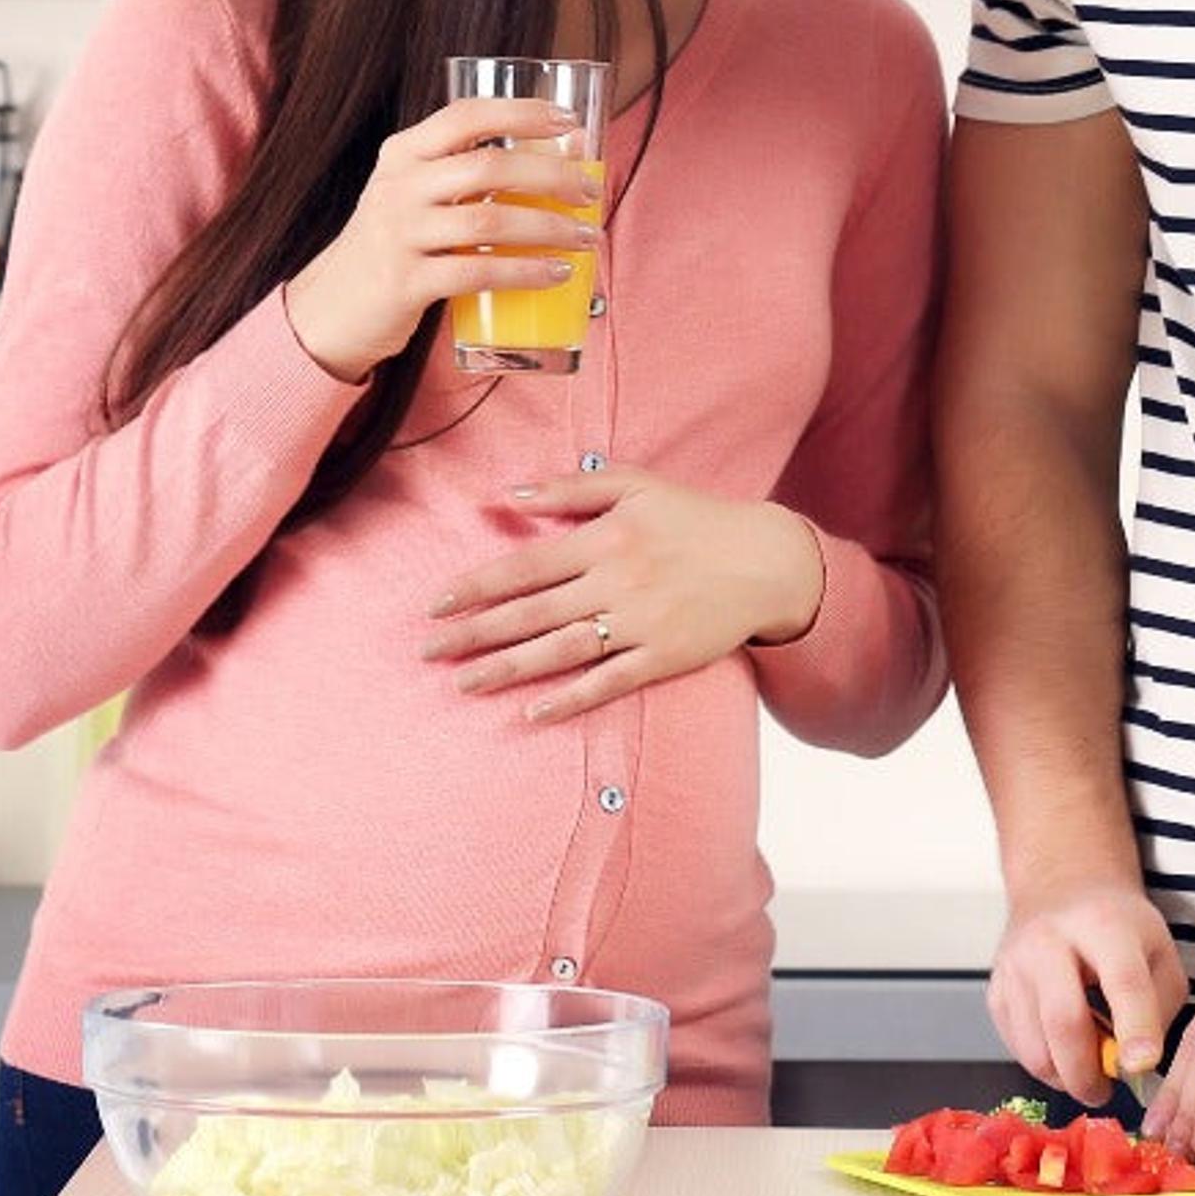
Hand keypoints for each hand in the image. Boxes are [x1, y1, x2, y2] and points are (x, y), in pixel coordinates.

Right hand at [281, 94, 602, 382]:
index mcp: (402, 153)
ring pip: (490, 219)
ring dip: (549, 227)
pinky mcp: (405, 282)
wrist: (328, 310)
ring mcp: (398, 234)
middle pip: (489, 166)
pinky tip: (556, 274)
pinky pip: (478, 271)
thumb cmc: (391, 246)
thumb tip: (553, 164)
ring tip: (586, 237)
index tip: (568, 121)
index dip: (522, 112)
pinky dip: (525, 271)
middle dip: (552, 176)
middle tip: (590, 192)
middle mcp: (397, 186)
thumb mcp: (411, 196)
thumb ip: (461, 175)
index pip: (465, 115)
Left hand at [419, 466, 823, 723]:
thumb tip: (507, 494)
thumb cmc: (693, 518)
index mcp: (605, 538)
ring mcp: (640, 623)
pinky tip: (533, 711)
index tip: (434, 605)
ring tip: (464, 682)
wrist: (765, 560)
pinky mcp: (663, 657)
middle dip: (474, 632)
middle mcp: (617, 581)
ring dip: (508, 668)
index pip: (525, 565)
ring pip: (561, 649)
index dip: (476, 586)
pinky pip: (609, 681)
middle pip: (531, 612)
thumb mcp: (635, 484)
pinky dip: (571, 697)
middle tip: (429, 651)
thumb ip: (569, 488)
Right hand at [988, 876, 1187, 1108]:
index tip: (1142, 1065)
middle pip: (1064, 1021)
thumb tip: (1138, 1064)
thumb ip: (1159, 1007)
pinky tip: (1063, 1048)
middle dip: (1088, 1073)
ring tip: (1087, 1064)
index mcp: (1103, 925)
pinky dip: (1045, 1064)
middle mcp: (1049, 942)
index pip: (1121, 980)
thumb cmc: (1116, 927)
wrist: (1061, 889)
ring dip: (1066, 1076)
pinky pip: (1017, 1050)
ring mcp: (1014, 966)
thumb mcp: (1159, 951)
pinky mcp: (995, 991)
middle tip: (1106, 1090)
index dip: (1135, 1028)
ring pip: (1035, 1048)